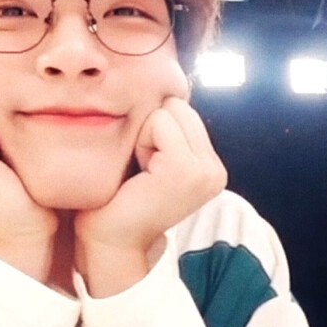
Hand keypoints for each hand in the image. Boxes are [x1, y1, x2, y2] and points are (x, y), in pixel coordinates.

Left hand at [74, 98, 226, 294]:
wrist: (110, 238)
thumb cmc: (121, 193)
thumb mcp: (155, 156)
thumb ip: (170, 129)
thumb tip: (164, 88)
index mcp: (211, 166)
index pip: (183, 108)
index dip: (155, 129)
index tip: (148, 166)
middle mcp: (216, 170)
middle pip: (177, 105)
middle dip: (152, 128)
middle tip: (144, 169)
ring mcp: (206, 172)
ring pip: (168, 110)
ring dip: (146, 135)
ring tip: (143, 171)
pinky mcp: (187, 169)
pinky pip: (159, 122)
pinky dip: (142, 141)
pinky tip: (141, 174)